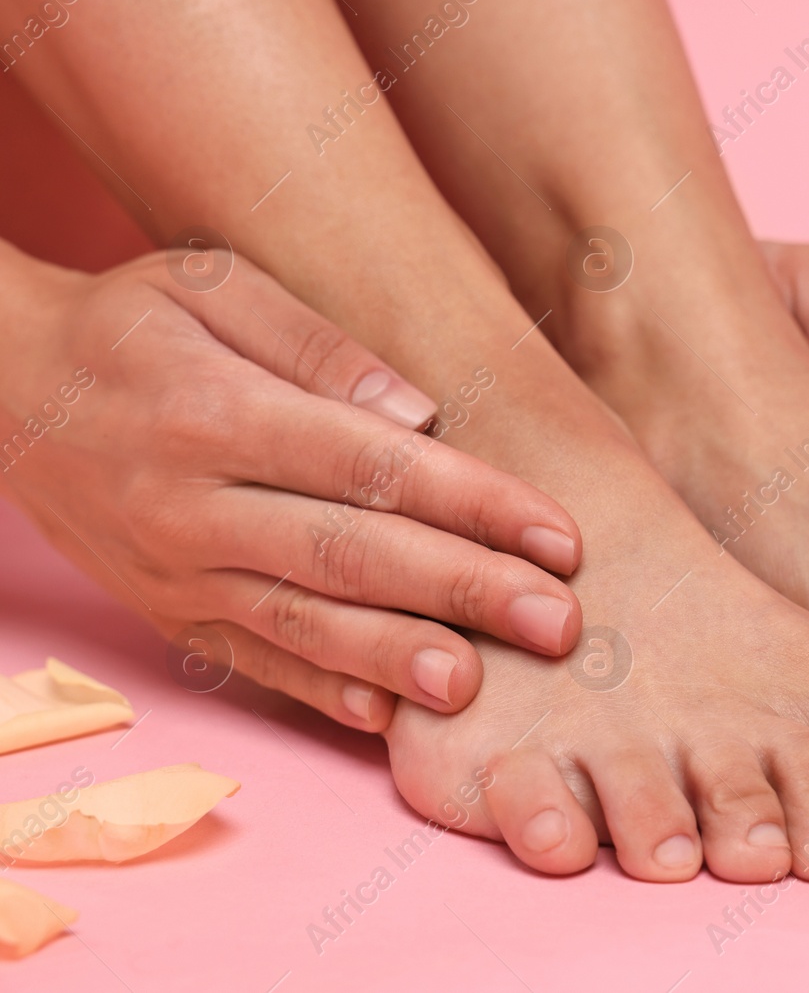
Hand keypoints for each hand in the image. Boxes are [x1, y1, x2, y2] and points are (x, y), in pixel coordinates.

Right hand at [0, 242, 584, 729]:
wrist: (0, 389)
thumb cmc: (131, 327)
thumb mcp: (211, 286)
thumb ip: (316, 344)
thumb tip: (416, 412)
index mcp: (216, 413)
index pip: (367, 466)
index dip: (471, 503)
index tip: (556, 535)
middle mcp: (193, 505)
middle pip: (349, 554)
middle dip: (463, 591)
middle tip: (558, 622)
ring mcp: (176, 572)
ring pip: (302, 624)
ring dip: (397, 658)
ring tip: (480, 684)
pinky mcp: (169, 616)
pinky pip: (250, 662)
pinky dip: (318, 692)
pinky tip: (385, 717)